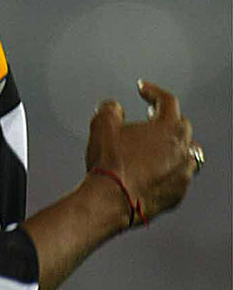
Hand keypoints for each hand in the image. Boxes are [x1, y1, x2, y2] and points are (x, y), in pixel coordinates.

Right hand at [86, 80, 199, 224]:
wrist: (110, 200)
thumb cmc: (110, 163)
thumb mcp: (102, 124)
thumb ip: (111, 109)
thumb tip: (113, 108)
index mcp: (168, 128)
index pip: (167, 101)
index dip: (153, 91)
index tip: (143, 89)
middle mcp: (182, 150)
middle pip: (182, 126)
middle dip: (166, 118)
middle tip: (151, 115)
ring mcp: (182, 174)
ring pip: (188, 154)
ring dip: (174, 146)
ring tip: (160, 146)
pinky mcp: (176, 195)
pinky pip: (180, 177)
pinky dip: (170, 171)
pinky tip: (156, 171)